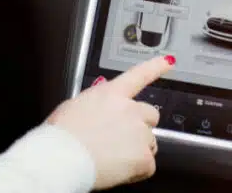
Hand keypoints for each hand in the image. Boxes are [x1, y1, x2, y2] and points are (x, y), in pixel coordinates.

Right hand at [48, 56, 173, 189]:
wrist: (62, 157)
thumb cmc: (62, 136)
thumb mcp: (75, 107)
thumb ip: (95, 105)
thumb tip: (100, 111)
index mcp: (110, 94)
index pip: (138, 75)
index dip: (156, 66)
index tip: (169, 61)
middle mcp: (129, 109)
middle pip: (150, 115)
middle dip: (142, 126)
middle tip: (123, 139)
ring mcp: (139, 132)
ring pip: (150, 142)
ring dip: (137, 150)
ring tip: (114, 158)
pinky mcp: (143, 157)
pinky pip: (148, 166)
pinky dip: (137, 170)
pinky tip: (119, 170)